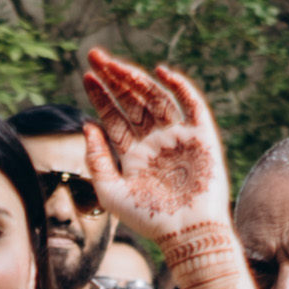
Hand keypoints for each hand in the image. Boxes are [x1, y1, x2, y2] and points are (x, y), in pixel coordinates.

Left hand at [75, 48, 237, 256]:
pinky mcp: (201, 136)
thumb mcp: (110, 191)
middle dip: (114, 78)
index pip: (114, 117)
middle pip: (132, 101)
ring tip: (115, 65)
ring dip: (136, 79)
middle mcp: (154, 141)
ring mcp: (178, 136)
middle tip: (95, 56)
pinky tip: (160, 72)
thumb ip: (96, 159)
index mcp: (133, 154)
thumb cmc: (147, 219)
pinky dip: (179, 86)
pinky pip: (192, 104)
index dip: (100, 96)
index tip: (86, 76)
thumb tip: (87, 125)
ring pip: (155, 98)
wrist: (185, 233)